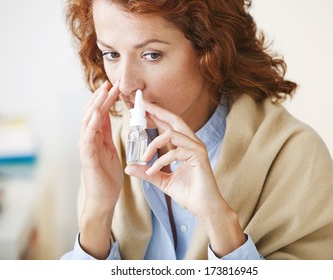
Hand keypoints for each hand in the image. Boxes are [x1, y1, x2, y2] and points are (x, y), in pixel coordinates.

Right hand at [79, 80, 122, 214]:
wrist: (103, 199)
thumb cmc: (107, 176)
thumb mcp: (110, 149)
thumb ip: (106, 133)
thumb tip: (107, 116)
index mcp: (96, 137)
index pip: (100, 113)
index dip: (106, 99)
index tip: (114, 85)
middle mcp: (88, 139)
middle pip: (92, 112)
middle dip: (101, 97)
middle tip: (110, 82)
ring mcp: (86, 147)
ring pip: (88, 121)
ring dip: (96, 105)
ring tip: (103, 91)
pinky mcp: (87, 157)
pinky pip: (88, 137)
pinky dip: (92, 124)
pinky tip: (98, 113)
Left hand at [125, 101, 224, 219]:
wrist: (204, 208)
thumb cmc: (188, 193)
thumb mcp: (162, 180)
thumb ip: (147, 172)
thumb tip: (128, 167)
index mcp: (184, 146)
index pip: (169, 125)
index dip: (156, 115)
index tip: (141, 108)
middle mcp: (192, 143)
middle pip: (174, 119)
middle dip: (157, 111)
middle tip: (141, 105)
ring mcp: (197, 148)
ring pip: (172, 134)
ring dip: (154, 143)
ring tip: (144, 157)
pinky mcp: (199, 157)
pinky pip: (175, 152)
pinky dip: (161, 161)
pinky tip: (152, 170)